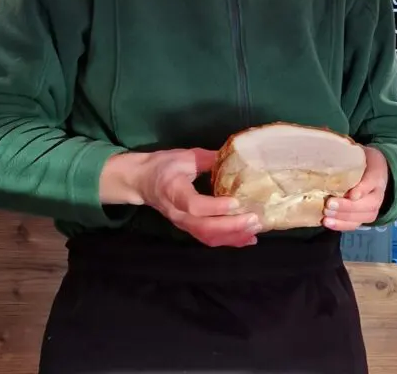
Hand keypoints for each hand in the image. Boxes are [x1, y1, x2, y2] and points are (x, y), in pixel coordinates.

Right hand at [102, 148, 261, 246]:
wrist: (142, 181)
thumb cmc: (163, 165)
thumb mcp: (184, 156)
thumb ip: (208, 159)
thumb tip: (236, 157)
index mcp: (174, 191)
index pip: (194, 205)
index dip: (216, 207)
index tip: (236, 202)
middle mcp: (177, 213)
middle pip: (204, 227)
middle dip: (231, 225)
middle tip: (254, 219)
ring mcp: (182, 224)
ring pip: (207, 236)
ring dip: (232, 235)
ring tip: (255, 229)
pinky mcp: (188, 228)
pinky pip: (208, 239)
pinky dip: (229, 240)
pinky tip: (247, 239)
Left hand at [323, 146, 387, 231]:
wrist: (377, 171)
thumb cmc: (363, 160)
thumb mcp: (358, 150)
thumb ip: (345, 147)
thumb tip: (326, 134)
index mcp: (377, 172)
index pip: (372, 181)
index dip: (362, 189)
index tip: (351, 193)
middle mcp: (379, 192)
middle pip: (368, 204)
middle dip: (348, 206)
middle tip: (329, 203)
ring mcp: (373, 206)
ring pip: (362, 217)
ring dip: (343, 218)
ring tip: (326, 216)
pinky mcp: (365, 216)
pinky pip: (356, 224)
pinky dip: (342, 226)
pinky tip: (328, 223)